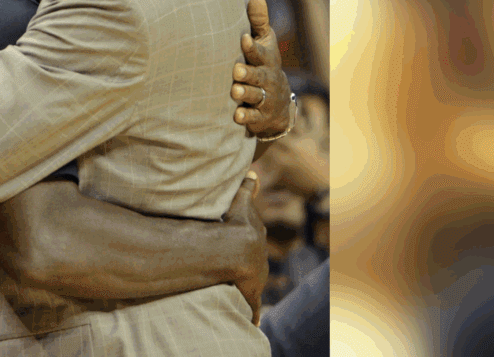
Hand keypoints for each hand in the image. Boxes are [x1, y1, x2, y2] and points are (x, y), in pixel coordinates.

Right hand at [222, 171, 267, 325]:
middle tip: (240, 262)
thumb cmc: (234, 224)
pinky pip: (251, 305)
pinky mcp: (250, 292)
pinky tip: (252, 322)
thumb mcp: (239, 203)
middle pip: (255, 257)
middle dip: (250, 260)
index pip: (253, 233)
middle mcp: (260, 256)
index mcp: (256, 235)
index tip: (245, 238)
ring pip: (252, 279)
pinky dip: (252, 314)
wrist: (236, 249)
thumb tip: (253, 171)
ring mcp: (256, 275)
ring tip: (238, 286)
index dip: (248, 234)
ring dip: (247, 283)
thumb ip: (246, 187)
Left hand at [231, 0, 292, 136]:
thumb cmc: (263, 63)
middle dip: (248, 74)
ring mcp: (264, 98)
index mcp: (267, 59)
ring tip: (235, 91)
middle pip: (258, 76)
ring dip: (245, 94)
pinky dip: (246, 117)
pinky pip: (253, 117)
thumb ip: (258, 21)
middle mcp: (267, 79)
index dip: (253, 47)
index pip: (260, 52)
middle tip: (236, 71)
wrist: (278, 101)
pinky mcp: (259, 116)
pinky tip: (237, 116)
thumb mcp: (265, 42)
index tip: (243, 39)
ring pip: (255, 96)